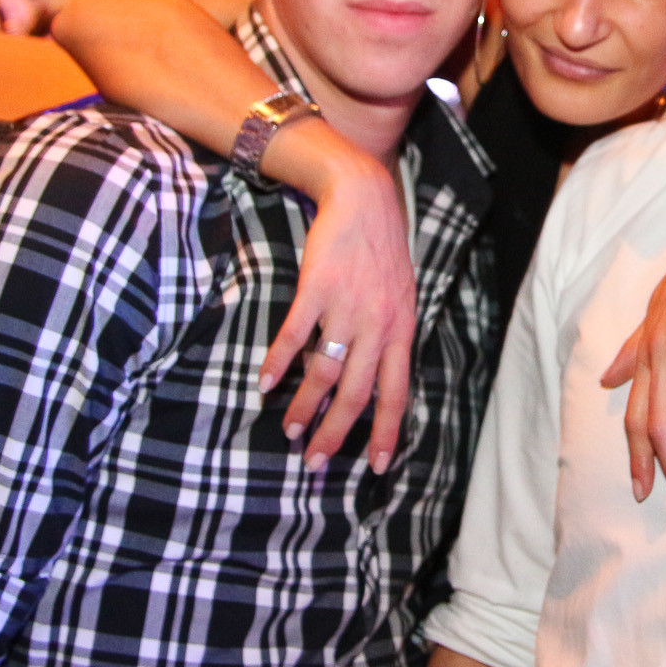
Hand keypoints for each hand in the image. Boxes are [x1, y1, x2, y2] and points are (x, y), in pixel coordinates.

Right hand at [259, 122, 417, 474]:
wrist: (364, 199)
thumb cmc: (381, 252)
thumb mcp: (400, 299)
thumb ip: (389, 339)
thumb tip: (375, 382)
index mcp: (401, 331)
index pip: (397, 394)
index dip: (385, 433)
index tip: (374, 467)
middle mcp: (377, 325)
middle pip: (356, 393)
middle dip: (335, 434)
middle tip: (313, 461)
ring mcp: (347, 307)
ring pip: (324, 372)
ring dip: (303, 406)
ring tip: (289, 428)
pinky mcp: (317, 288)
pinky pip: (295, 336)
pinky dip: (278, 362)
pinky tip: (265, 383)